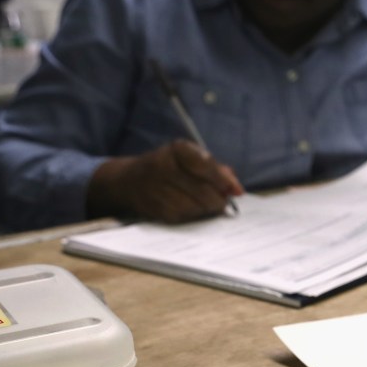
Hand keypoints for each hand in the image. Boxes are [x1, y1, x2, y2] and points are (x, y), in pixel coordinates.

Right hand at [87, 140, 244, 222]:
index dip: (223, 180)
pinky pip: (184, 217)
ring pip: (195, 207)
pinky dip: (193, 215)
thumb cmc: (170, 167)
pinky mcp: (155, 208)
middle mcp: (163, 167)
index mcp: (176, 149)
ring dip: (206, 209)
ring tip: (205, 203)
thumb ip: (215, 169)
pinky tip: (190, 209)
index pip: (204, 165)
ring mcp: (156, 189)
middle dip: (218, 199)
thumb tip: (235, 187)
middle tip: (223, 201)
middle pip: (202, 190)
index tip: (237, 191)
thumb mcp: (190, 158)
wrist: (129, 181)